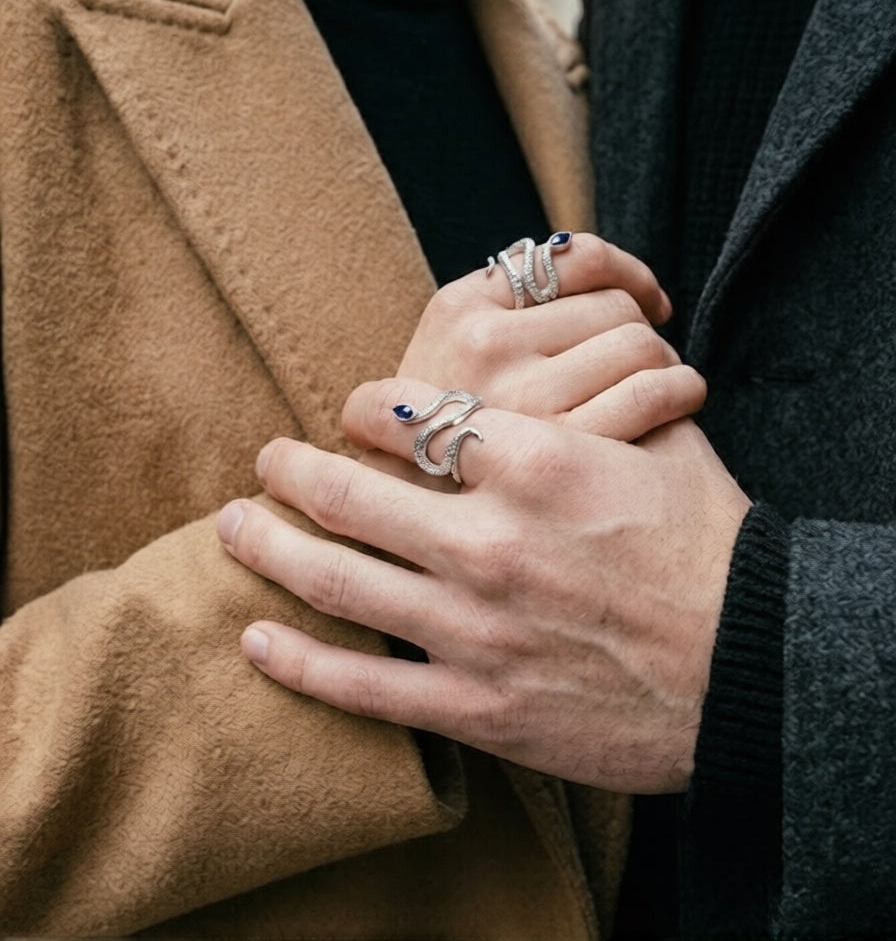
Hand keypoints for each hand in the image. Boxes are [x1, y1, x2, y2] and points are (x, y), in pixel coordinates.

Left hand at [217, 381, 751, 793]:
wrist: (752, 663)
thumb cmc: (707, 544)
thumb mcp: (654, 445)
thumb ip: (579, 405)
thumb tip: (539, 370)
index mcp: (531, 463)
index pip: (410, 418)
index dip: (366, 408)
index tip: (353, 411)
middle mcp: (487, 539)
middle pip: (348, 490)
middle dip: (290, 469)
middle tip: (266, 460)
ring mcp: (472, 628)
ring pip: (334, 579)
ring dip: (268, 548)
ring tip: (231, 527)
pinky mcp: (474, 707)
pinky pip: (360, 686)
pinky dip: (297, 662)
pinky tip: (255, 639)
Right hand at [395, 233, 703, 440]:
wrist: (409, 524)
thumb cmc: (442, 444)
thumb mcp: (445, 359)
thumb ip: (502, 312)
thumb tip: (597, 269)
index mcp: (457, 309)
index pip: (578, 258)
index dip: (629, 274)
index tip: (646, 302)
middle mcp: (483, 345)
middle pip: (616, 306)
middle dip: (643, 330)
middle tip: (643, 364)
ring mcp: (520, 397)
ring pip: (640, 345)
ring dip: (665, 363)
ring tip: (663, 386)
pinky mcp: (560, 448)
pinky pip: (650, 392)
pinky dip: (680, 391)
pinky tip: (679, 402)